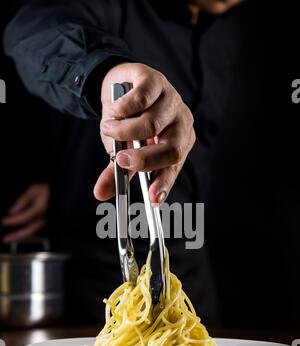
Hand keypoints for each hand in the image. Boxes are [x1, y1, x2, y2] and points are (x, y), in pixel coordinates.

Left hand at [1, 183, 48, 243]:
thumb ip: (22, 200)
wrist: (59, 193)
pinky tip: (21, 234)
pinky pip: (35, 230)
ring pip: (33, 232)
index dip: (13, 220)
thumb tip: (12, 210)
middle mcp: (44, 217)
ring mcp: (46, 221)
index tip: (4, 221)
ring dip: (21, 236)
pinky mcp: (46, 222)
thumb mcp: (33, 190)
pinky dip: (27, 233)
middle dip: (16, 236)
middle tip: (5, 239)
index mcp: (40, 209)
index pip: (24, 217)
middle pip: (29, 230)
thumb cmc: (47, 190)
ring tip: (11, 238)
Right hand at [94, 62, 195, 205]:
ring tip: (107, 129)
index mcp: (177, 144)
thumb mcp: (121, 150)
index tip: (153, 200)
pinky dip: (121, 109)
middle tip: (121, 161)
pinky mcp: (156, 81)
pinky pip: (140, 100)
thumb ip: (114, 171)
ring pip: (152, 124)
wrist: (119, 84)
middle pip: (172, 149)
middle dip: (144, 159)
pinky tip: (112, 111)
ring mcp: (171, 101)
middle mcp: (180, 124)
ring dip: (123, 131)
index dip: (164, 184)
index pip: (174, 168)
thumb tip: (99, 193)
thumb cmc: (127, 121)